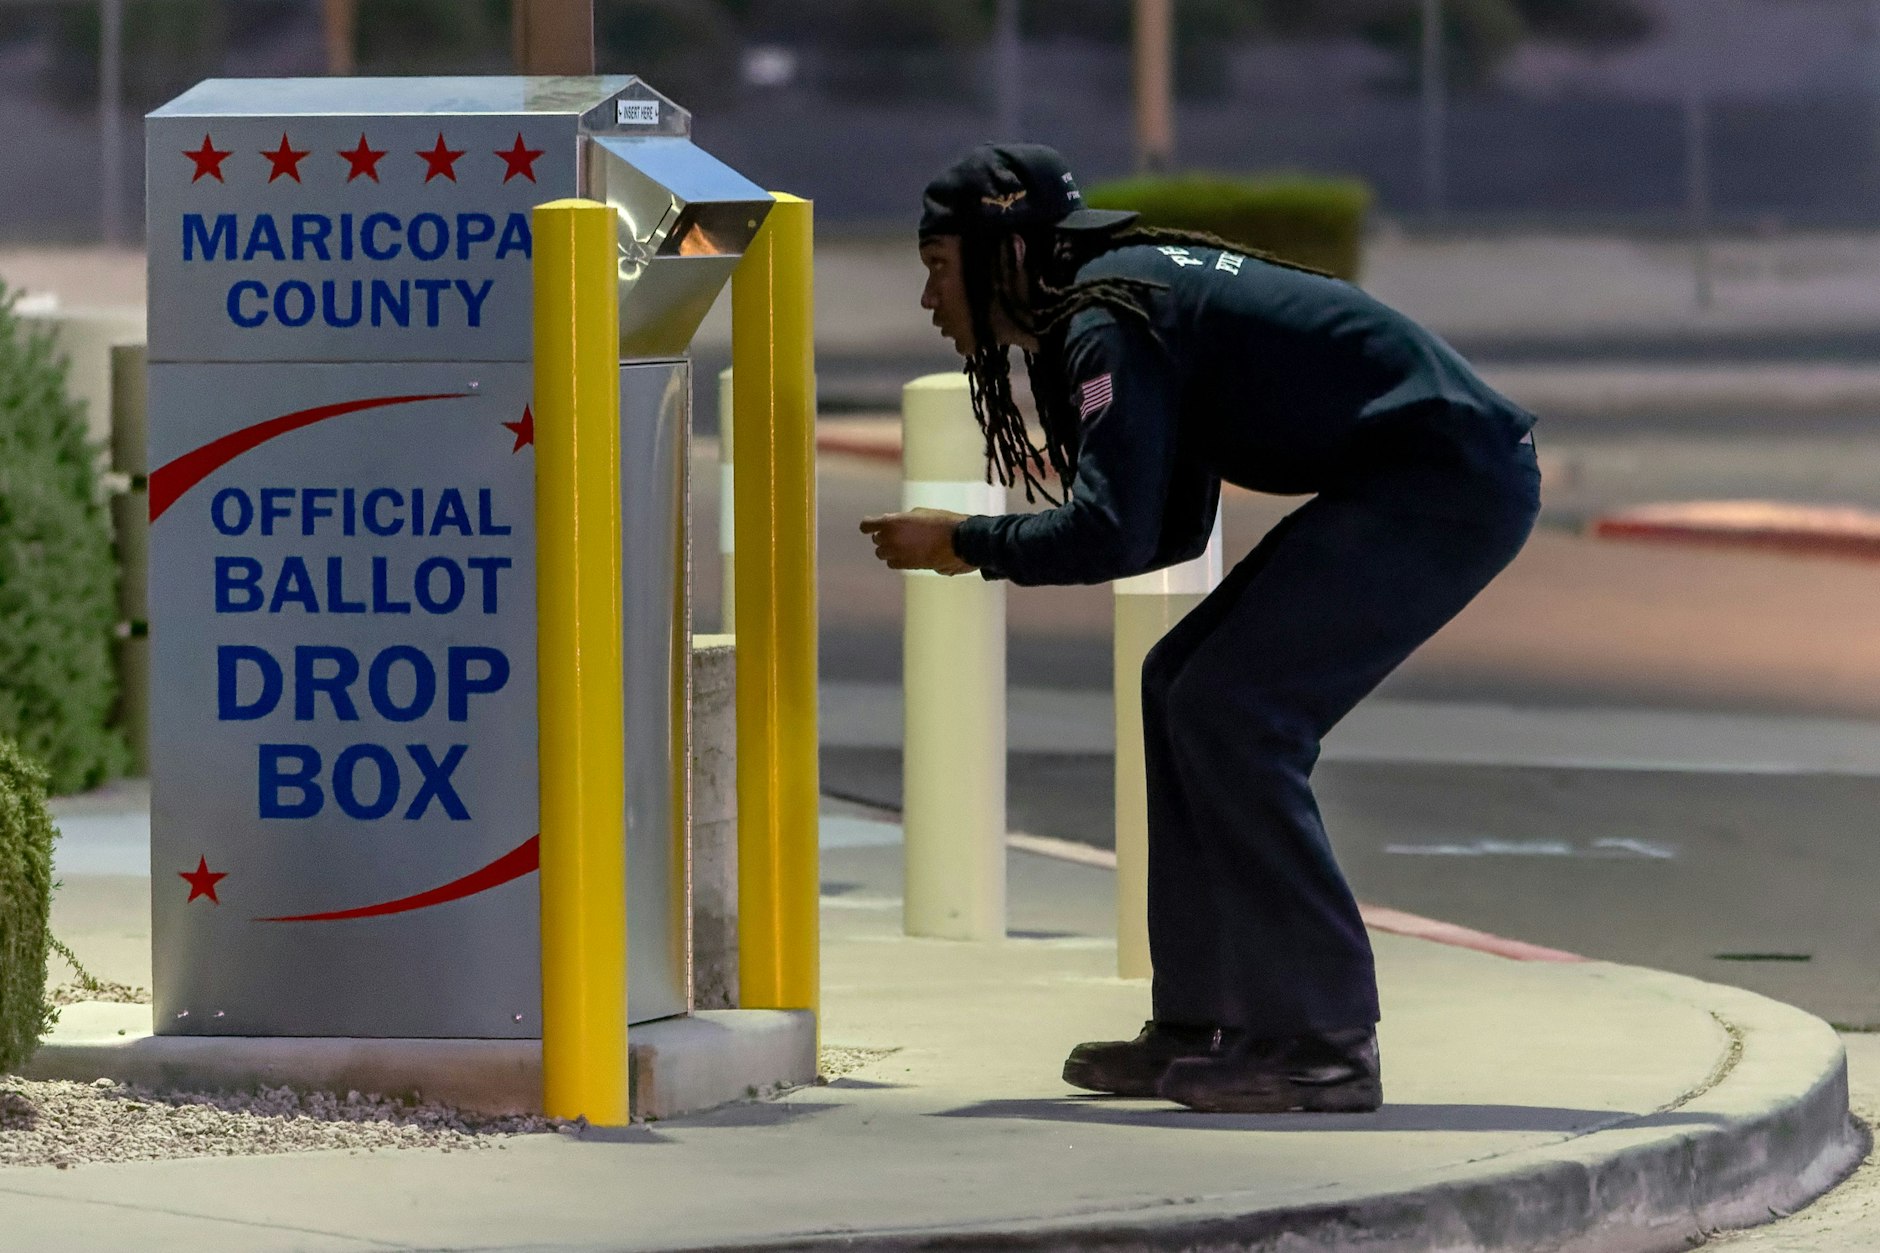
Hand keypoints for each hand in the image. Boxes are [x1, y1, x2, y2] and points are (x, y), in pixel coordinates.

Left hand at [859, 508, 975, 574]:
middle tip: (898, 533)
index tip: (871, 526)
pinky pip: (893, 564)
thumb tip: (893, 524)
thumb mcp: (920, 513)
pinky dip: (897, 559)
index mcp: (892, 523)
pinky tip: (908, 554)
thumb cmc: (942, 522)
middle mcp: (890, 540)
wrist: (959, 541)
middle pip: (877, 540)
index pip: (867, 525)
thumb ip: (902, 519)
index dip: (869, 525)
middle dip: (884, 536)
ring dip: (889, 549)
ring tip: (903, 545)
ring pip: (882, 554)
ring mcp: (898, 554)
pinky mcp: (907, 566)